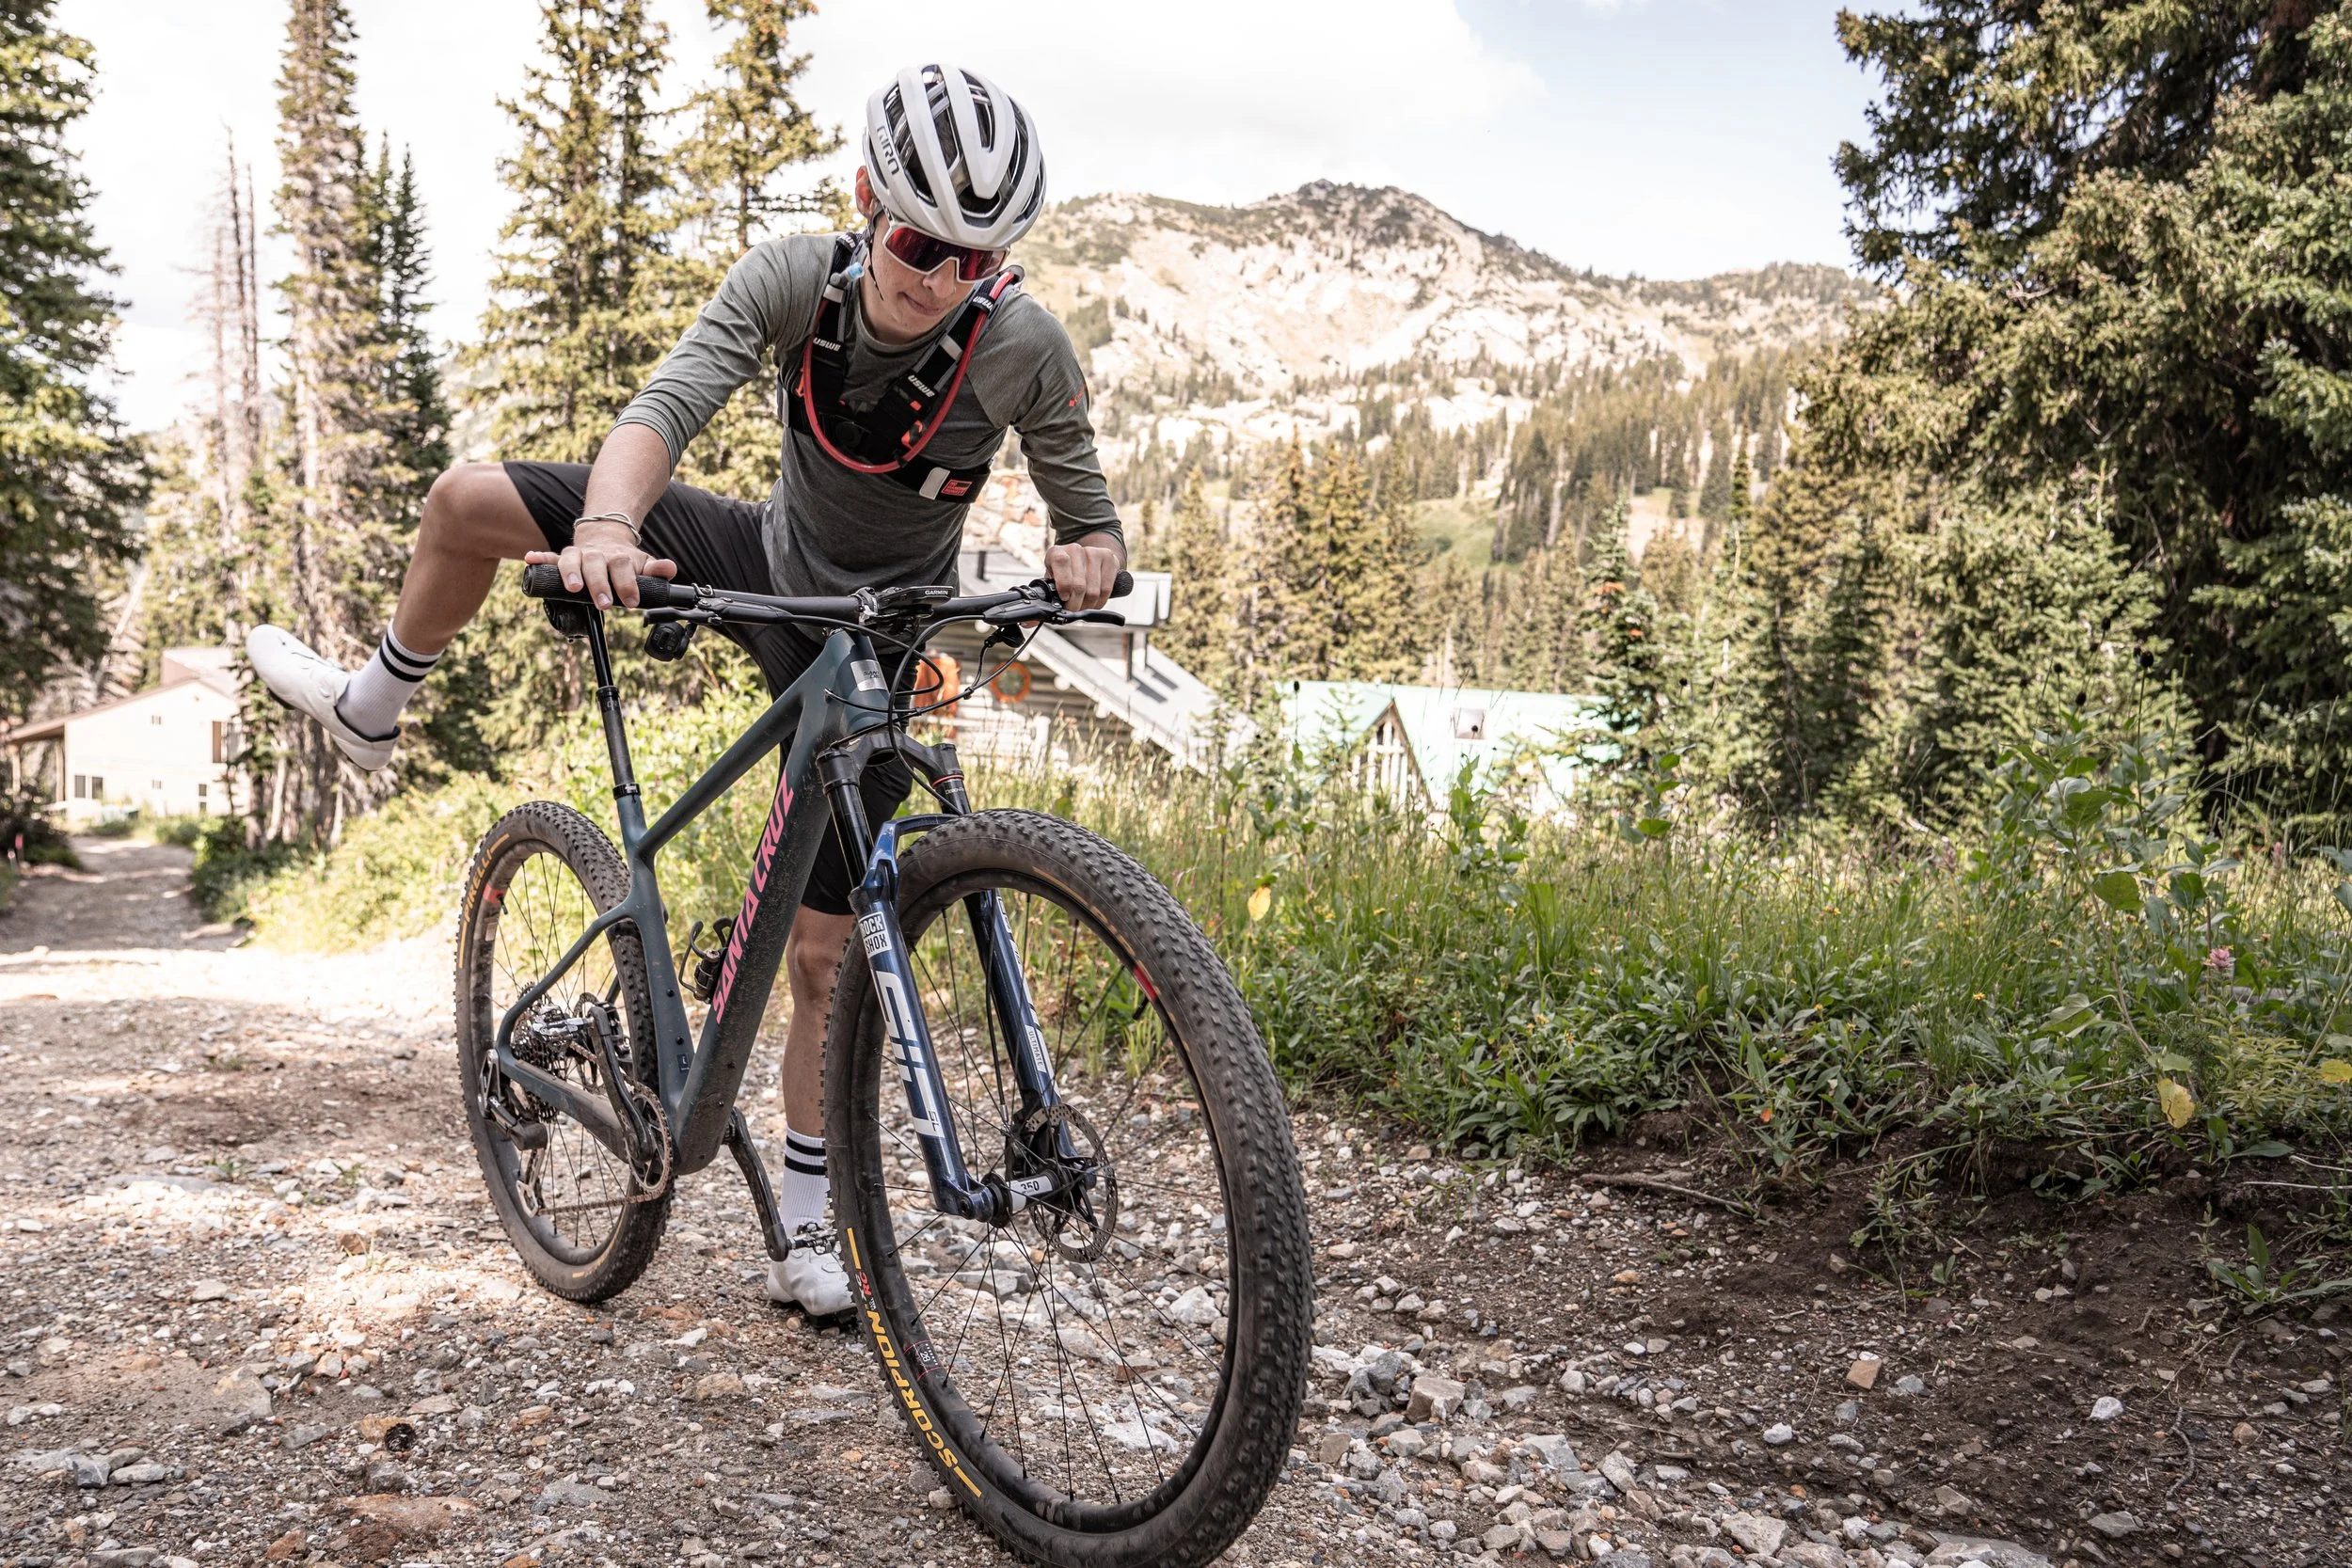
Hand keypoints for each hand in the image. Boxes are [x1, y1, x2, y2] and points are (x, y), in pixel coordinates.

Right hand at [526, 521, 676, 609]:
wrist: (606, 537)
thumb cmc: (625, 560)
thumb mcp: (642, 563)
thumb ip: (655, 570)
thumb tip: (670, 569)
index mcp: (617, 557)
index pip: (623, 567)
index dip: (627, 584)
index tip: (632, 601)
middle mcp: (596, 555)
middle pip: (596, 565)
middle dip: (599, 584)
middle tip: (604, 603)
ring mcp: (578, 556)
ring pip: (571, 560)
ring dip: (570, 572)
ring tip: (572, 587)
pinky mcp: (563, 558)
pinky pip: (548, 557)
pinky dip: (539, 557)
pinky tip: (531, 559)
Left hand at [1045, 534, 1124, 610]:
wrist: (1086, 558)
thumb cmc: (1066, 572)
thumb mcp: (1052, 578)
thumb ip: (1047, 592)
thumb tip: (1040, 615)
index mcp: (1056, 552)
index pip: (1060, 562)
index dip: (1063, 584)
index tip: (1064, 598)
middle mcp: (1075, 549)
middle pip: (1079, 585)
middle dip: (1075, 605)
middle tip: (1072, 611)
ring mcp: (1093, 552)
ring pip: (1093, 591)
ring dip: (1087, 606)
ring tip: (1082, 608)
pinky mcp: (1108, 558)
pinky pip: (1106, 589)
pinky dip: (1099, 602)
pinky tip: (1093, 603)